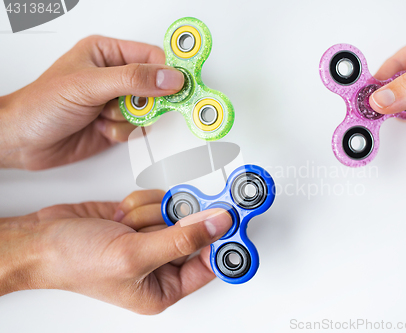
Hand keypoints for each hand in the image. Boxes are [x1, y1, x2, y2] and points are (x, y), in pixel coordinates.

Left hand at [0, 36, 183, 169]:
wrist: (22, 142)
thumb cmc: (41, 104)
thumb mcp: (90, 85)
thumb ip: (133, 79)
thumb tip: (169, 77)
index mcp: (106, 53)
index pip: (151, 57)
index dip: (167, 72)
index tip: (179, 86)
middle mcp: (113, 76)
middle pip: (154, 86)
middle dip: (145, 101)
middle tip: (132, 105)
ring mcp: (115, 101)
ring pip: (147, 111)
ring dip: (129, 119)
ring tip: (103, 115)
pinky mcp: (115, 124)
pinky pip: (137, 129)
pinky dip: (121, 132)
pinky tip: (100, 128)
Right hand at [0, 190, 231, 313]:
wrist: (41, 239)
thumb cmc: (75, 262)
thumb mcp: (134, 256)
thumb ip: (181, 238)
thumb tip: (220, 224)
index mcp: (165, 287)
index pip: (211, 262)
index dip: (222, 240)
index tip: (233, 216)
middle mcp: (163, 263)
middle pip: (195, 229)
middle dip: (167, 223)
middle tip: (148, 227)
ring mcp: (153, 236)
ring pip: (177, 209)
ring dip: (148, 213)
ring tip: (123, 228)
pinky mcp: (144, 217)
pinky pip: (160, 198)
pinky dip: (141, 203)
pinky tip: (119, 217)